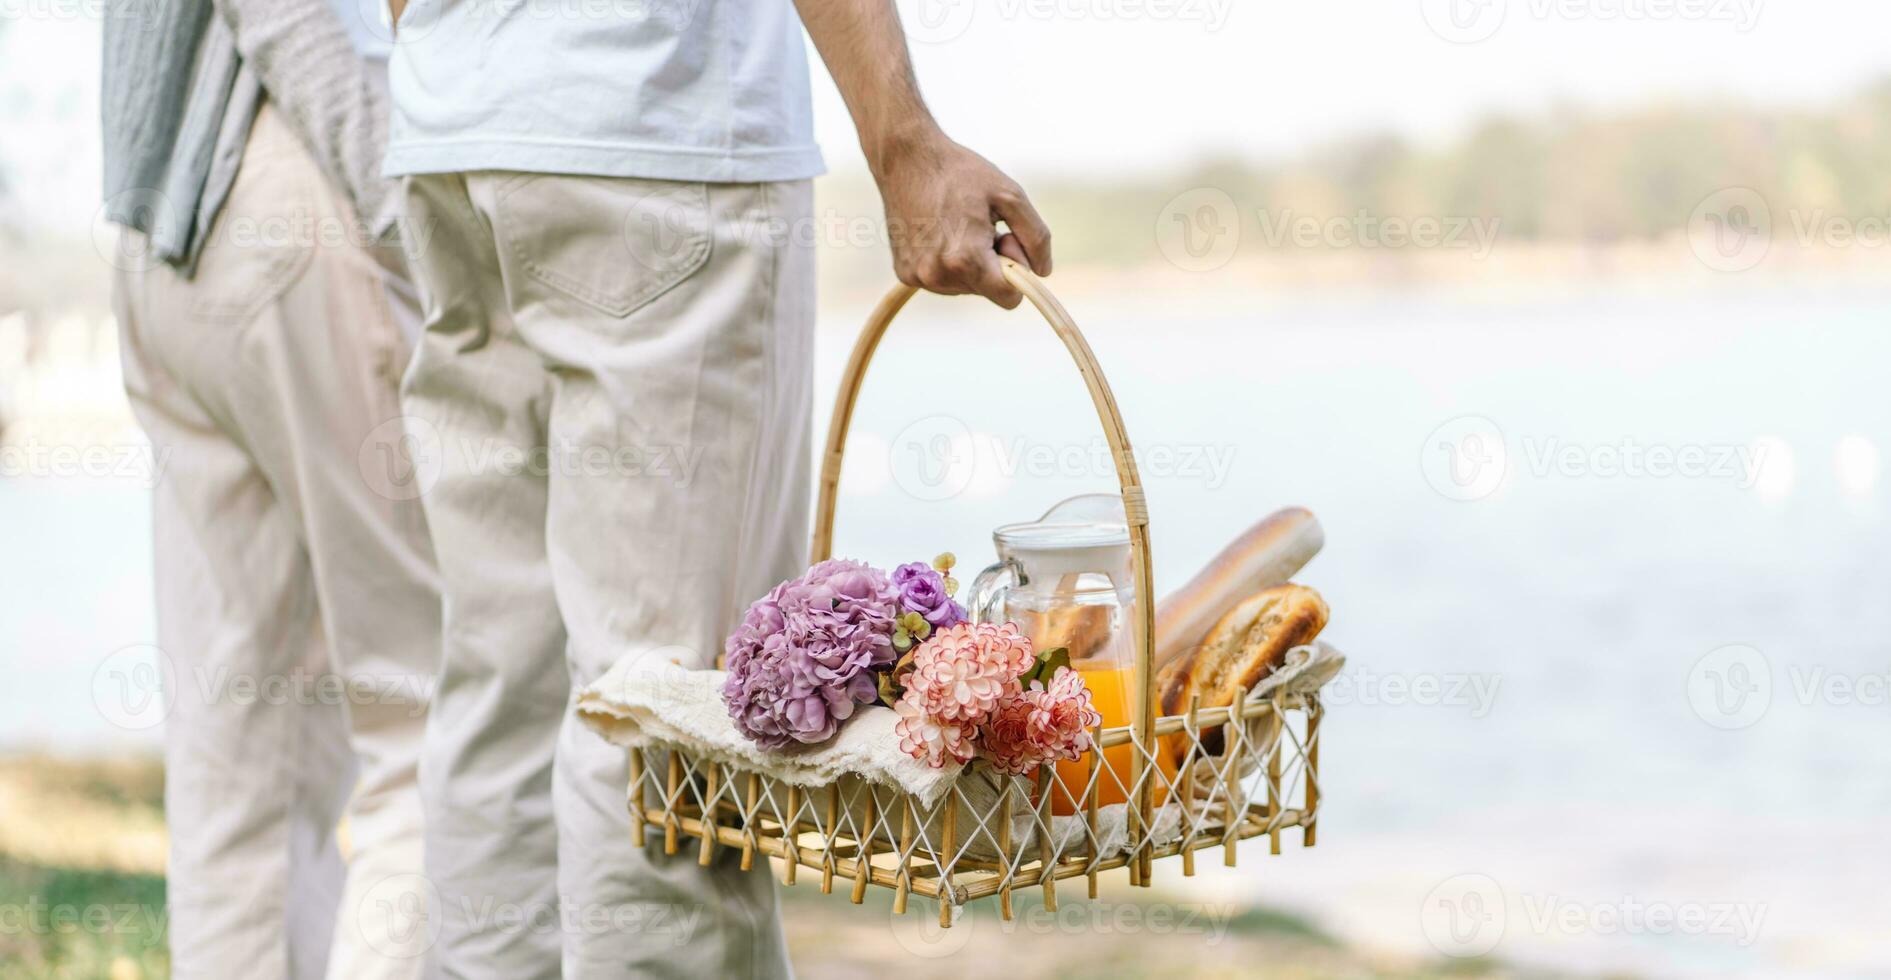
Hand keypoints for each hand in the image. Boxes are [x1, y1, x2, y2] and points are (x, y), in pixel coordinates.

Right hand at [871, 132, 1051, 308]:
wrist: (906, 159)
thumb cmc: (961, 172)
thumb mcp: (1010, 195)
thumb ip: (1036, 237)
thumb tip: (1042, 271)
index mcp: (965, 259)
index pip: (1009, 299)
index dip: (1017, 272)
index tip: (1006, 239)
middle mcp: (938, 275)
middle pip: (988, 291)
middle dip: (993, 264)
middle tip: (980, 225)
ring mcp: (918, 277)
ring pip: (966, 288)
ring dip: (970, 263)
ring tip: (958, 226)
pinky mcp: (905, 274)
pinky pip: (943, 281)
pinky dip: (949, 262)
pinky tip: (939, 232)